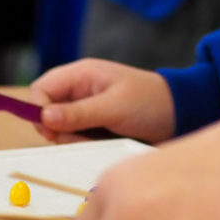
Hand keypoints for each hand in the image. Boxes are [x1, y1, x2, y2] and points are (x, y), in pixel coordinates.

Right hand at [29, 58, 176, 143]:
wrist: (180, 114)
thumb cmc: (149, 102)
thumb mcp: (114, 107)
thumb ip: (79, 113)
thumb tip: (44, 117)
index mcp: (81, 74)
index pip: (42, 89)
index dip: (38, 110)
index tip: (51, 131)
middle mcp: (79, 90)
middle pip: (47, 111)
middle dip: (58, 129)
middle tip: (82, 137)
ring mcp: (85, 108)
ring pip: (60, 128)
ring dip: (73, 139)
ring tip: (100, 139)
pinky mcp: (94, 126)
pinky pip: (76, 138)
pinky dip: (84, 144)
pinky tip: (103, 143)